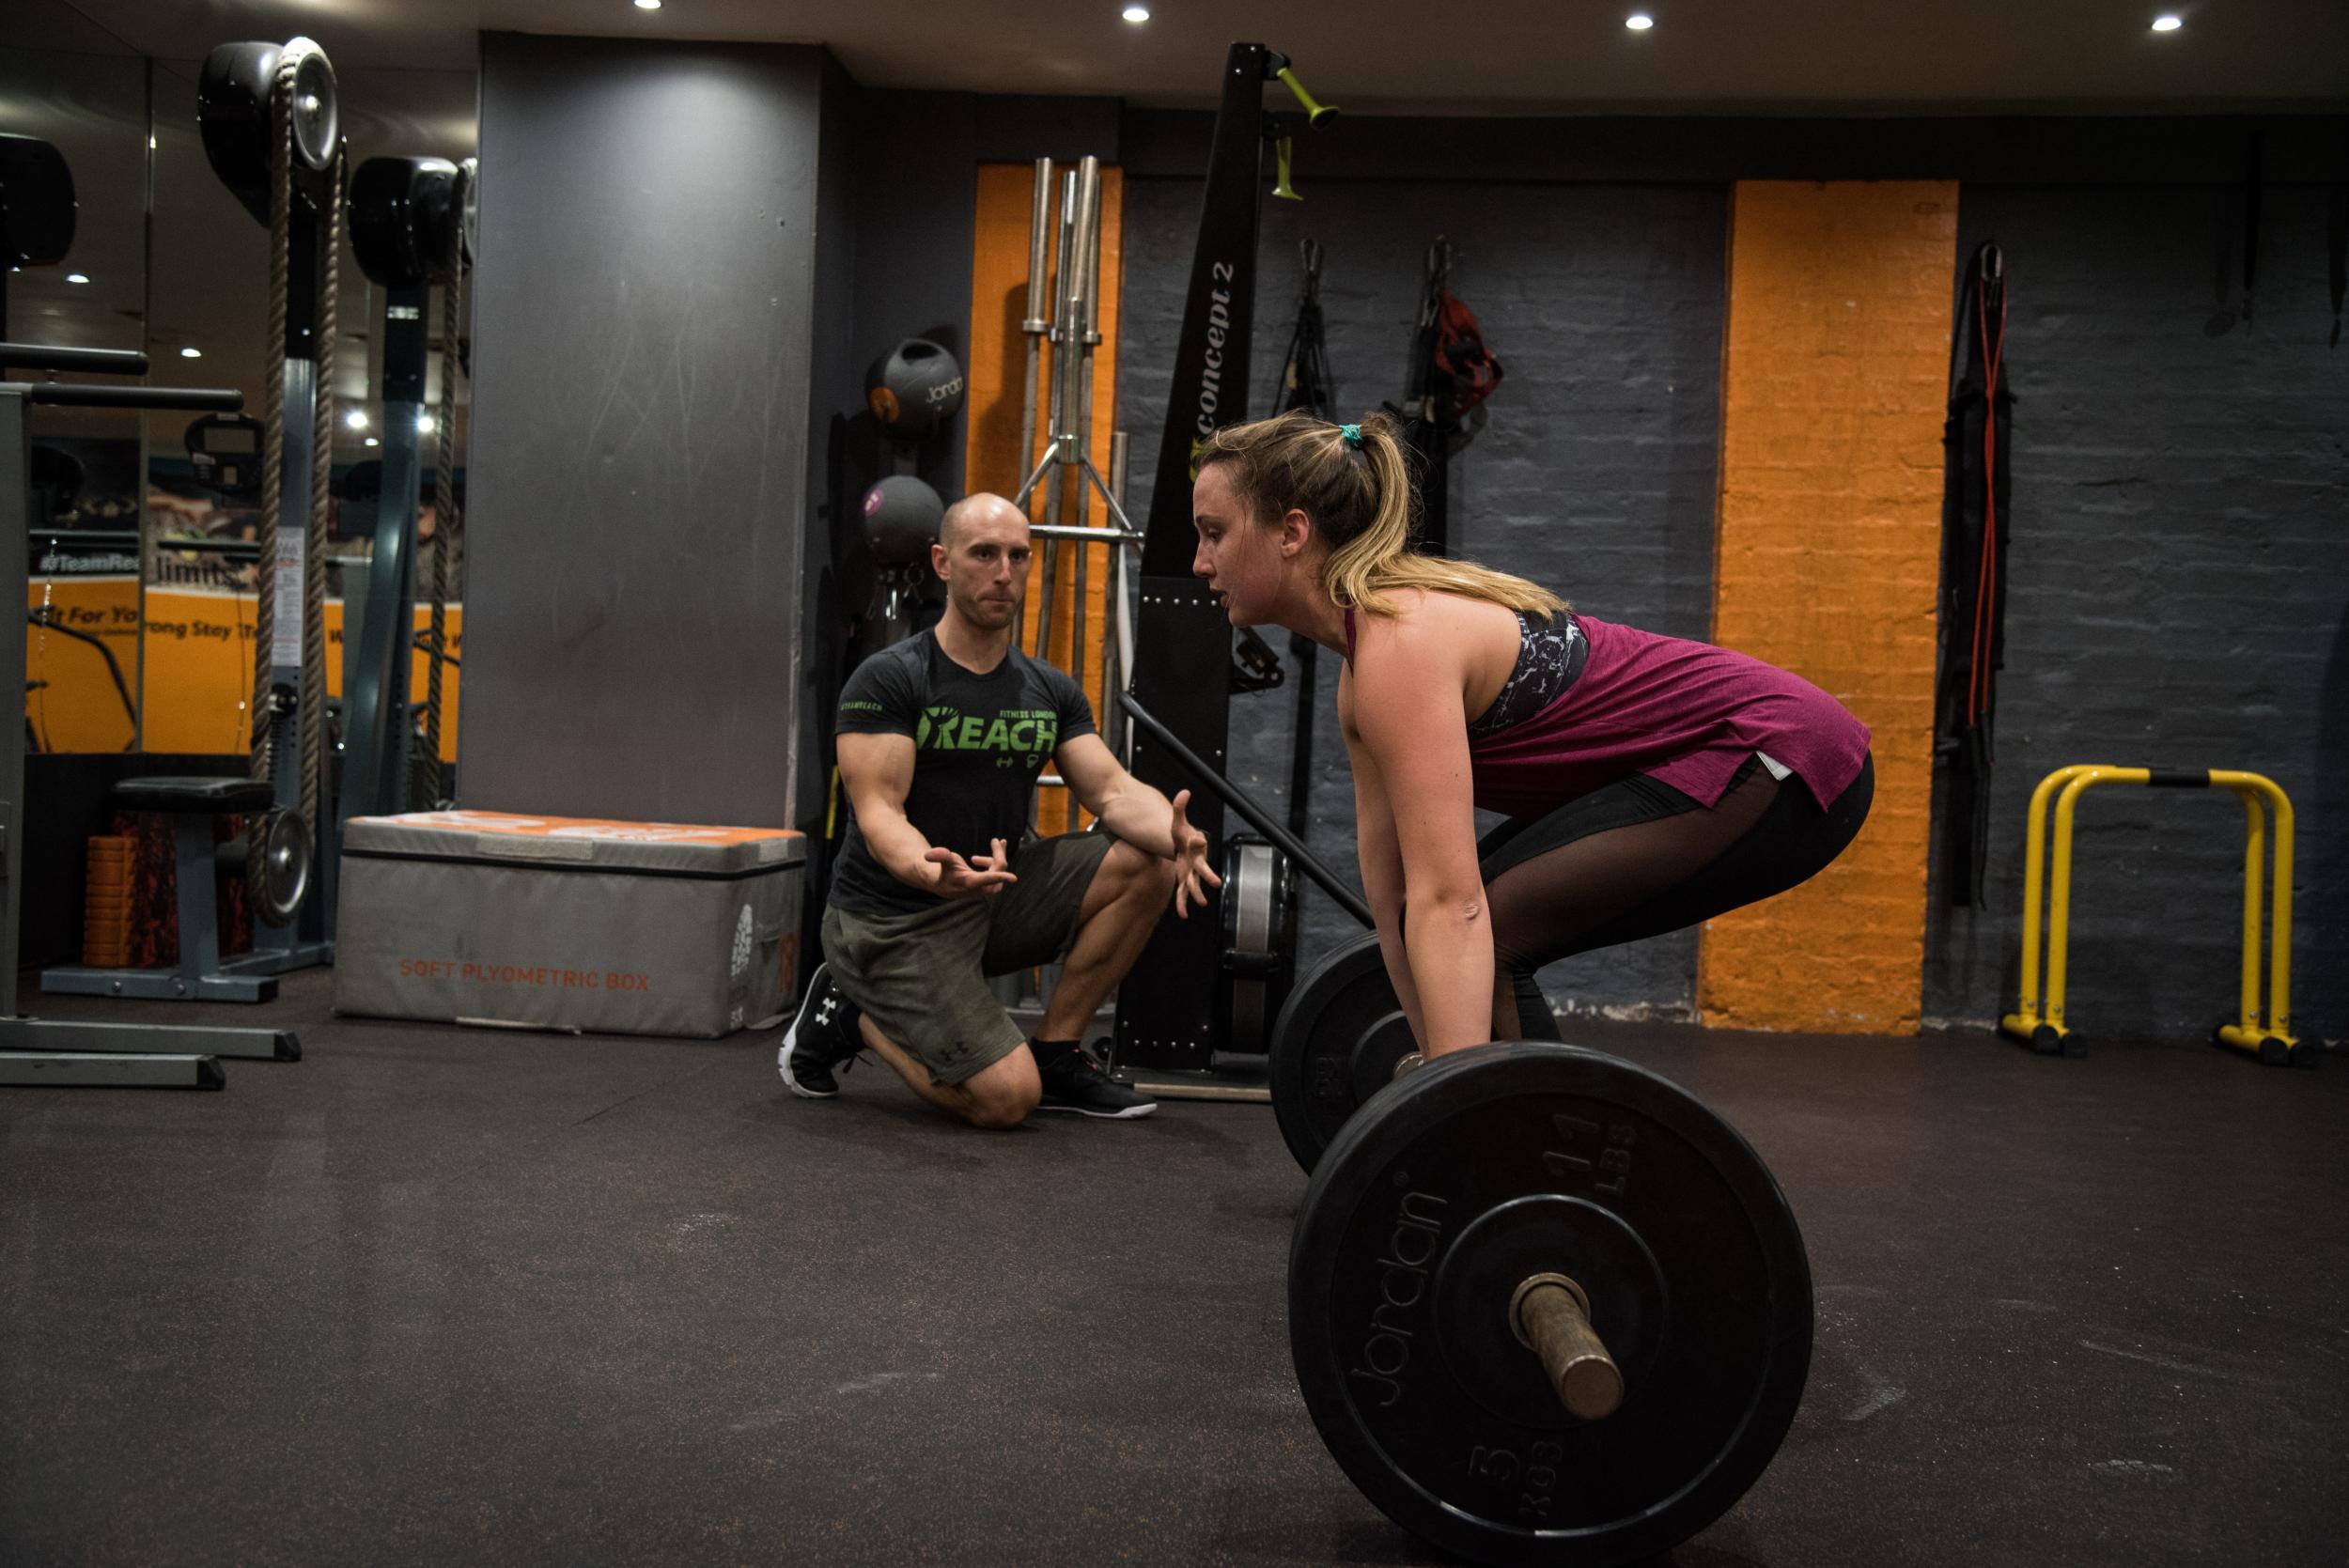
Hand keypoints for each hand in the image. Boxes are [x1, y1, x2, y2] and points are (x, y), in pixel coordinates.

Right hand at [927, 838, 1017, 898]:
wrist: (942, 884)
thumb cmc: (944, 871)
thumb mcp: (943, 861)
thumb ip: (939, 856)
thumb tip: (928, 854)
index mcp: (971, 883)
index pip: (988, 880)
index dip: (1001, 877)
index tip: (1014, 878)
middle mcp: (980, 888)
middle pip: (998, 869)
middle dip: (999, 855)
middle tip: (996, 840)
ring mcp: (985, 888)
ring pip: (999, 871)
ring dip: (997, 857)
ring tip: (993, 842)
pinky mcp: (987, 885)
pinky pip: (997, 873)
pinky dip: (994, 862)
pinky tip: (979, 858)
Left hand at [1166, 789, 1222, 917]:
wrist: (1183, 847)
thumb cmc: (1181, 834)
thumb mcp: (1177, 821)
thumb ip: (1180, 808)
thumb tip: (1184, 792)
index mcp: (1196, 846)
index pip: (1198, 842)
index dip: (1198, 840)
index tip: (1198, 838)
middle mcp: (1196, 861)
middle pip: (1203, 869)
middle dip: (1209, 875)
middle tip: (1216, 882)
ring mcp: (1191, 872)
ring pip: (1195, 884)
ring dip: (1197, 894)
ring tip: (1201, 903)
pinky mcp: (1183, 880)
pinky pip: (1183, 894)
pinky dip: (1182, 905)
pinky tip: (1183, 915)